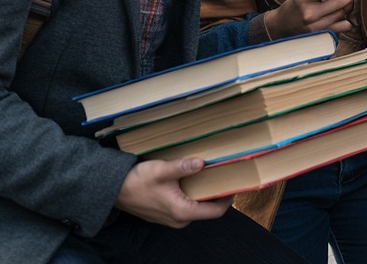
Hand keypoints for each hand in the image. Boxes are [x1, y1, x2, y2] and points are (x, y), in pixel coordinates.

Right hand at [115, 158, 233, 225]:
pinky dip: (196, 193)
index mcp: (182, 211)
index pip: (215, 212)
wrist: (114, 191)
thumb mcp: (161, 171)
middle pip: (208, 209)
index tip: (238, 182)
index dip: (229, 198)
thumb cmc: (137, 182)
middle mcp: (180, 219)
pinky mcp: (167, 212)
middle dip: (219, 192)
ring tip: (215, 173)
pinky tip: (197, 178)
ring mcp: (173, 217)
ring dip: (207, 192)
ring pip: (198, 206)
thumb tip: (202, 163)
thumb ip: (183, 167)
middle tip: (228, 173)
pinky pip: (188, 205)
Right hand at [264, 0, 353, 39]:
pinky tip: (339, 17)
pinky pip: (344, 26)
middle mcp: (311, 14)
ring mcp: (317, 28)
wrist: (280, 28)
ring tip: (340, 5)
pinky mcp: (322, 36)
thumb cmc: (292, 8)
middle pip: (341, 1)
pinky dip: (345, 20)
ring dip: (344, 7)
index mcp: (303, 0)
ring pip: (343, 13)